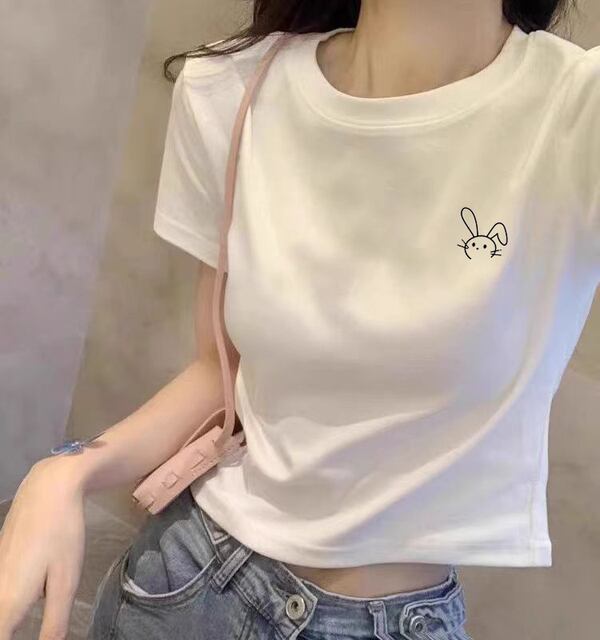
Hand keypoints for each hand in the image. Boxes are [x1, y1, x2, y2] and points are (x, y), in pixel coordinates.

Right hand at [0, 457, 86, 639]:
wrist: (48, 488)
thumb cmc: (61, 534)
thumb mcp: (66, 581)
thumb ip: (55, 622)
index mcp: (8, 603)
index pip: (0, 639)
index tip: (31, 635)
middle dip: (13, 628)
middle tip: (42, 624)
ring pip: (1, 608)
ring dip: (13, 617)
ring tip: (39, 601)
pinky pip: (3, 591)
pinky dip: (13, 601)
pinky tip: (37, 583)